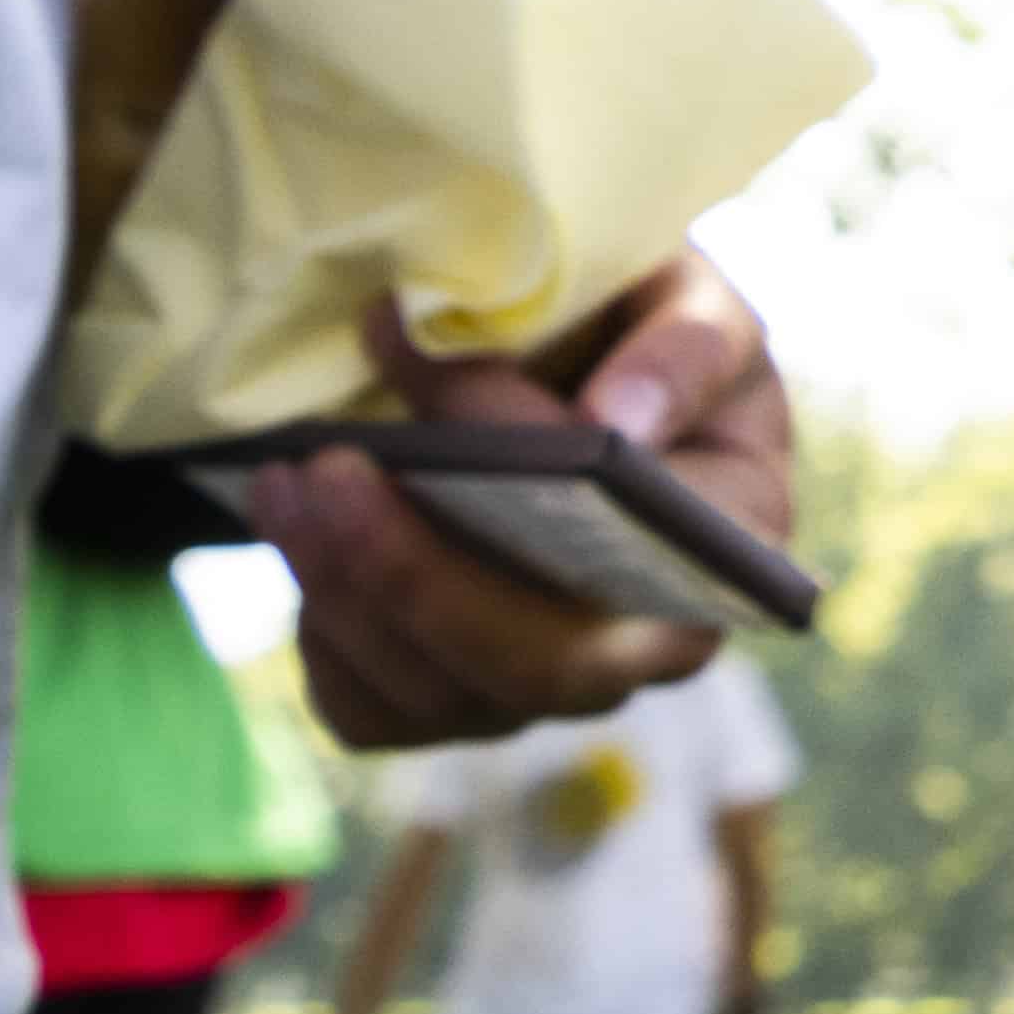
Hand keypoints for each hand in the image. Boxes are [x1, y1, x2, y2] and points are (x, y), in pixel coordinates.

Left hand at [266, 253, 793, 748]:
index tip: (460, 436)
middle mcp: (644, 648)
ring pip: (432, 694)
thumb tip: (616, 421)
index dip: (572, 532)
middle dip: (415, 574)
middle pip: (531, 670)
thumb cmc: (643, 326)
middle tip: (328, 467)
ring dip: (343, 586)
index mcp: (728, 550)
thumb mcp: (692, 301)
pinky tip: (302, 536)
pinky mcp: (448, 700)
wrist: (567, 357)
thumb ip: (678, 350)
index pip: (650, 591)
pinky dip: (321, 632)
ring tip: (286, 476)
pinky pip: (369, 712)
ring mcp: (541, 685)